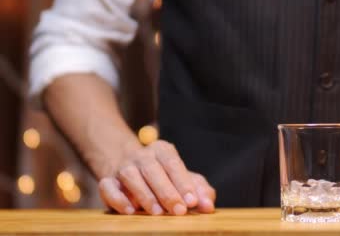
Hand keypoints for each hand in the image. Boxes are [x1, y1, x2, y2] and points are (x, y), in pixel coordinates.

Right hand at [98, 140, 215, 214]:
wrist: (127, 167)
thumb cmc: (164, 177)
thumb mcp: (184, 179)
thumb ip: (200, 190)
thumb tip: (208, 206)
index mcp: (163, 151)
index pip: (174, 164)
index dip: (184, 183)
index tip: (193, 202)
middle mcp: (142, 156)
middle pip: (153, 170)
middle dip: (167, 192)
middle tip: (179, 210)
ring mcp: (123, 167)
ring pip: (131, 176)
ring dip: (145, 195)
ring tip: (157, 212)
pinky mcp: (106, 180)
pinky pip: (108, 186)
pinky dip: (118, 199)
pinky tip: (130, 210)